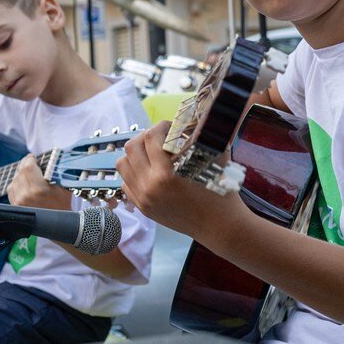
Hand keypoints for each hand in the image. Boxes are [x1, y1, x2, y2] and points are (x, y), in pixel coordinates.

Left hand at [7, 154, 71, 210]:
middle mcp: (26, 195)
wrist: (57, 224)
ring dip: (20, 174)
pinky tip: (23, 184)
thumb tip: (49, 158)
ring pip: (14, 179)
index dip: (30, 159)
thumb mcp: (64, 185)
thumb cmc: (63, 204)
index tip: (33, 157)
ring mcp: (19, 202)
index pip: (28, 166)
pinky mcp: (15, 206)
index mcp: (39, 188)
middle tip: (31, 163)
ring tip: (28, 174)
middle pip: (20, 171)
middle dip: (25, 165)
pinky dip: (16, 184)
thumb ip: (55, 171)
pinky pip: (11, 189)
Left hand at [114, 121, 249, 241]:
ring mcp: (143, 199)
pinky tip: (150, 171)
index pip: (150, 138)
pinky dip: (134, 173)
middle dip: (145, 137)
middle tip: (160, 138)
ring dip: (135, 154)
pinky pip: (125, 183)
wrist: (220, 227)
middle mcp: (148, 187)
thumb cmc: (221, 192)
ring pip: (122, 165)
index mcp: (165, 175)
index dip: (160, 126)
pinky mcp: (143, 207)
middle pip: (131, 148)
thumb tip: (194, 117)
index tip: (170, 127)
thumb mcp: (214, 160)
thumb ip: (202, 137)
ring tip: (152, 153)